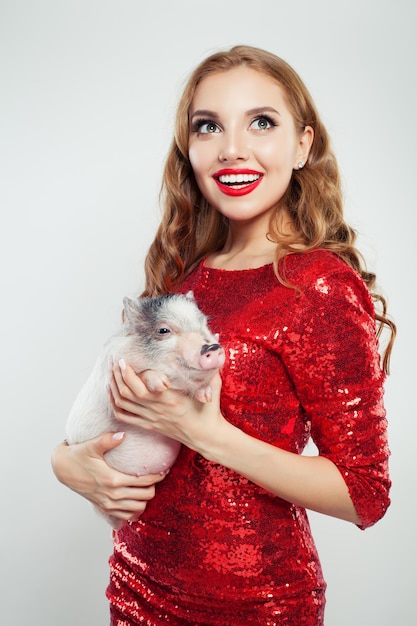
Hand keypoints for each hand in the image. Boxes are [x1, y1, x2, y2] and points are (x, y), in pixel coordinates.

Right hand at [51, 432, 165, 523]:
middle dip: (154, 486)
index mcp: (113, 480)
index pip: (144, 481)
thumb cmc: (78, 455)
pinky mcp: (104, 508)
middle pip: (146, 496)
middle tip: (156, 476)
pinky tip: (135, 498)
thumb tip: (123, 434)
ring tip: (147, 486)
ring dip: (145, 498)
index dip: (157, 476)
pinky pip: (126, 515)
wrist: (63, 468)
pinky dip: (134, 509)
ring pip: (138, 508)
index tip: (164, 469)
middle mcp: (112, 495)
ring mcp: (108, 504)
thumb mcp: (92, 445)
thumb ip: (108, 439)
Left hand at [109, 360, 226, 456]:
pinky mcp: (149, 425)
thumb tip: (217, 338)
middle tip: (114, 361)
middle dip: (117, 375)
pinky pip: (124, 416)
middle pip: (128, 393)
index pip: (142, 387)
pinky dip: (114, 404)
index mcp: (170, 398)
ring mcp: (151, 418)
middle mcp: (157, 409)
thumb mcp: (212, 385)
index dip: (128, 373)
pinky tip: (112, 392)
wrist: (206, 436)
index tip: (123, 360)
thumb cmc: (209, 410)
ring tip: (112, 372)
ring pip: (123, 403)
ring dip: (114, 387)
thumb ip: (211, 363)